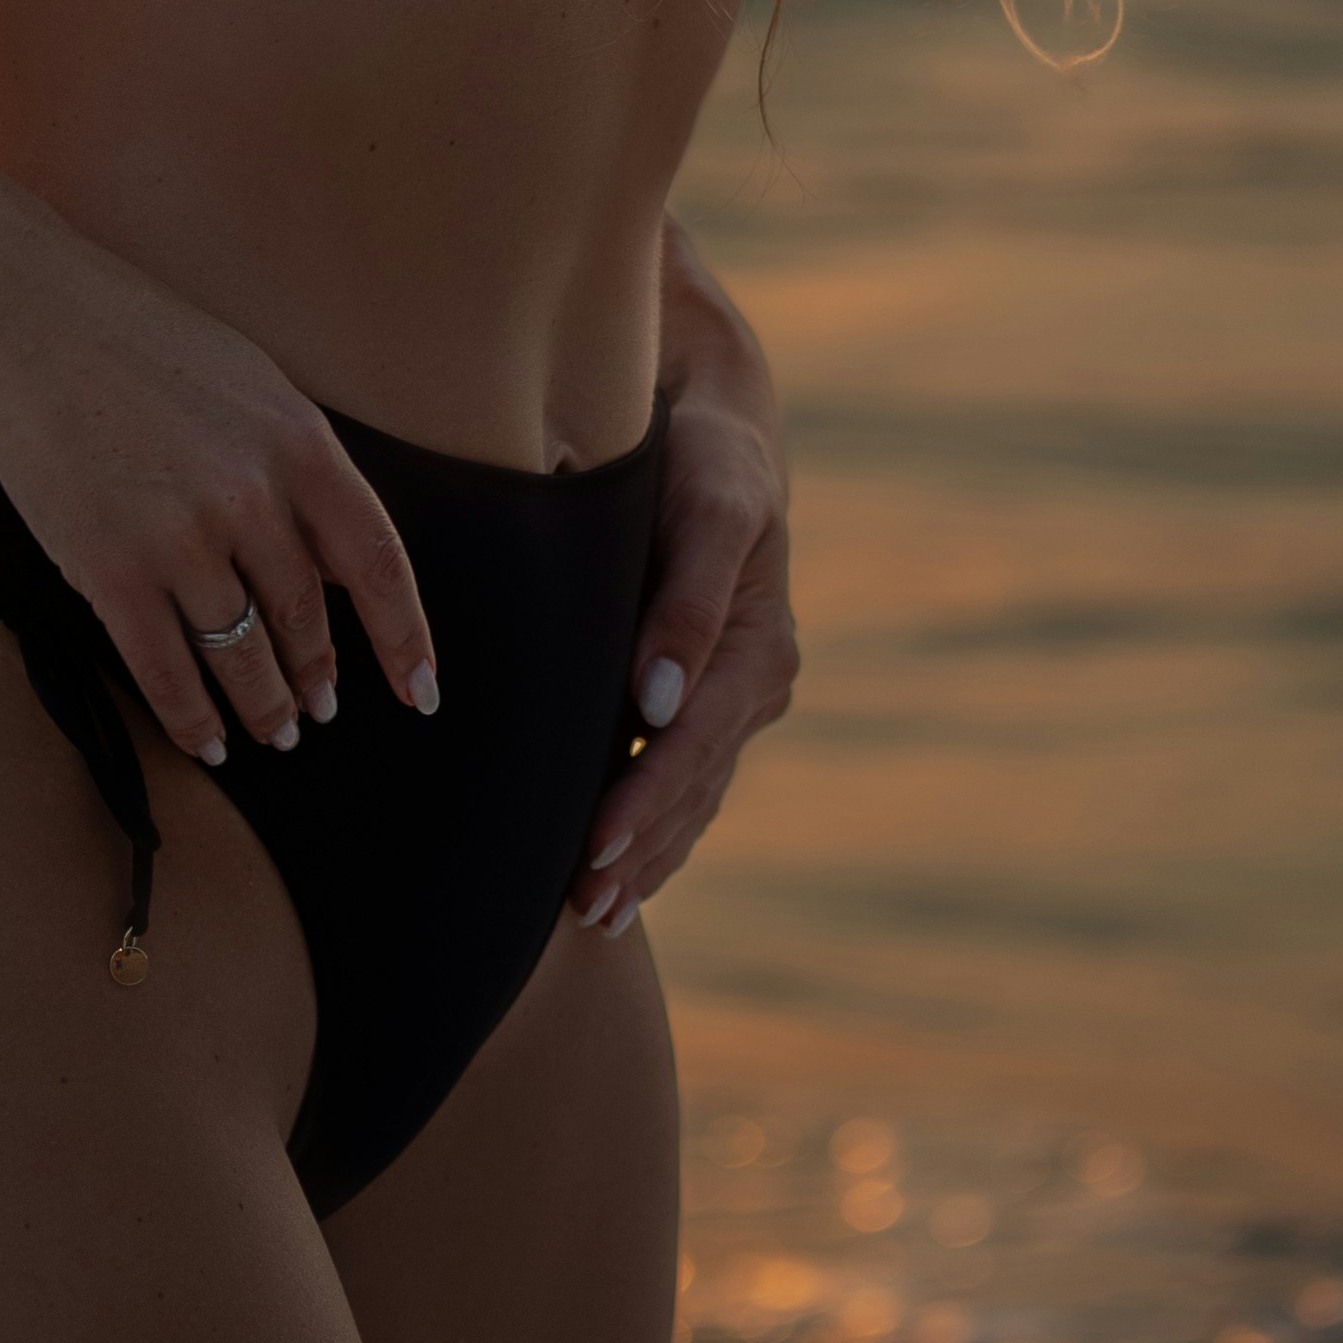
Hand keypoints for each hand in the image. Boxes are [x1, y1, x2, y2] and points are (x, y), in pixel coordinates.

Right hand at [0, 205, 438, 767]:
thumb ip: (299, 469)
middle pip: (305, 617)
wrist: (22, 312)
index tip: (421, 689)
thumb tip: (337, 561)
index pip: (377, 561)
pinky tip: (205, 739)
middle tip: (319, 709)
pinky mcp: (108, 569)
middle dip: (316, 675)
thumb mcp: (250, 382)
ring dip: (263, 706)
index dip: (406, 637)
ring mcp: (179, 537)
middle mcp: (250, 495)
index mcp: (298, 439)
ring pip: (240, 654)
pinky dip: (190, 717)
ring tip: (273, 731)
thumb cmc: (137, 336)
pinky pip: (164, 670)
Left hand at [571, 266, 795, 934]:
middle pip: (695, 784)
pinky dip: (659, 829)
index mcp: (758, 646)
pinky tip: (625, 874)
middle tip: (583, 909)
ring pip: (694, 795)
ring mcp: (738, 696)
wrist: (717, 428)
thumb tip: (659, 702)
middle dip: (641, 850)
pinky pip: (689, 777)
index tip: (596, 847)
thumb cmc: (703, 461)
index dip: (646, 799)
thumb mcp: (707, 510)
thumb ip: (685, 601)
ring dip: (649, 858)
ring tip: (595, 914)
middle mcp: (757, 682)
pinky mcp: (711, 695)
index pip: (694, 744)